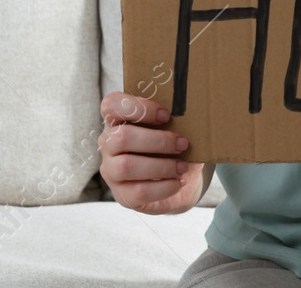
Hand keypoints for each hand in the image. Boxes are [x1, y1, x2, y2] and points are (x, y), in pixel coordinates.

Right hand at [98, 91, 207, 214]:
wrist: (181, 178)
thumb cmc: (174, 145)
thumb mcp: (176, 127)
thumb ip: (175, 117)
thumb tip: (191, 115)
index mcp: (118, 120)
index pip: (111, 105)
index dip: (137, 108)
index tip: (166, 115)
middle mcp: (108, 144)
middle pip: (121, 138)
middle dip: (158, 141)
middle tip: (182, 144)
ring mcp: (111, 171)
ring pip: (126, 166)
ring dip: (161, 166)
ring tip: (182, 167)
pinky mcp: (122, 195)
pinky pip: (138, 192)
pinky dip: (164, 187)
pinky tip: (179, 182)